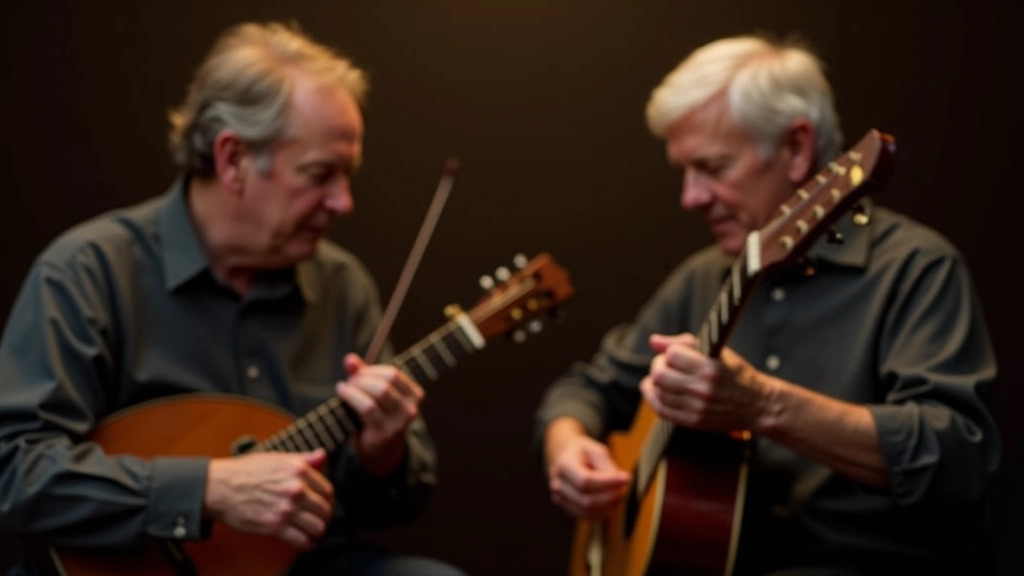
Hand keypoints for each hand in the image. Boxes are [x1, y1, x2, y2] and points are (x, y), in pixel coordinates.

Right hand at [204, 449, 332, 549]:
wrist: (220, 487)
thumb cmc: (245, 471)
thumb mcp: (277, 458)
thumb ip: (303, 459)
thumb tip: (322, 455)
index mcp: (299, 471)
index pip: (327, 490)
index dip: (327, 500)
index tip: (323, 505)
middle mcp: (296, 489)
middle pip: (325, 510)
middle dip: (324, 517)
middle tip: (319, 519)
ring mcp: (286, 509)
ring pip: (318, 527)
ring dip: (317, 532)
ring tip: (313, 532)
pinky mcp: (275, 526)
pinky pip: (302, 540)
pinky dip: (307, 544)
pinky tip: (305, 542)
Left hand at [335, 353, 422, 475]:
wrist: (380, 451)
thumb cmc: (377, 416)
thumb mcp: (373, 392)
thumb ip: (362, 374)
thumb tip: (349, 359)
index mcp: (414, 395)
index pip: (393, 374)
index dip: (371, 370)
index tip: (356, 373)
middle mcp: (411, 408)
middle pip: (386, 382)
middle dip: (363, 379)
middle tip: (349, 382)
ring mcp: (399, 422)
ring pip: (379, 393)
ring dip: (356, 387)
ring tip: (344, 388)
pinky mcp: (384, 432)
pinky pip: (367, 408)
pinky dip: (352, 396)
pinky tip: (341, 393)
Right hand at [545, 418, 629, 518]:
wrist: (563, 456)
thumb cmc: (581, 452)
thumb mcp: (595, 450)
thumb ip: (607, 466)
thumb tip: (621, 483)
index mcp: (563, 465)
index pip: (585, 481)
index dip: (608, 483)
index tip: (626, 478)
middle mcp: (558, 484)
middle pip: (586, 500)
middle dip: (609, 496)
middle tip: (624, 488)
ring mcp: (559, 498)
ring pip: (587, 512)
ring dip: (607, 507)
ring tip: (619, 496)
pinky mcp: (566, 508)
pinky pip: (586, 516)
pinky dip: (602, 513)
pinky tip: (612, 504)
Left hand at [641, 333, 772, 431]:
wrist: (758, 405)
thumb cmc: (736, 374)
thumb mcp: (718, 351)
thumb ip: (685, 342)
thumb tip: (653, 341)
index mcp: (710, 368)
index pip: (672, 354)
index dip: (670, 351)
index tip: (676, 353)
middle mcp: (703, 389)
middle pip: (660, 374)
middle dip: (659, 365)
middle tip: (667, 365)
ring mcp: (697, 408)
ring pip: (658, 391)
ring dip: (656, 381)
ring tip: (666, 377)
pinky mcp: (694, 421)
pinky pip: (661, 409)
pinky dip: (654, 397)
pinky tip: (657, 390)